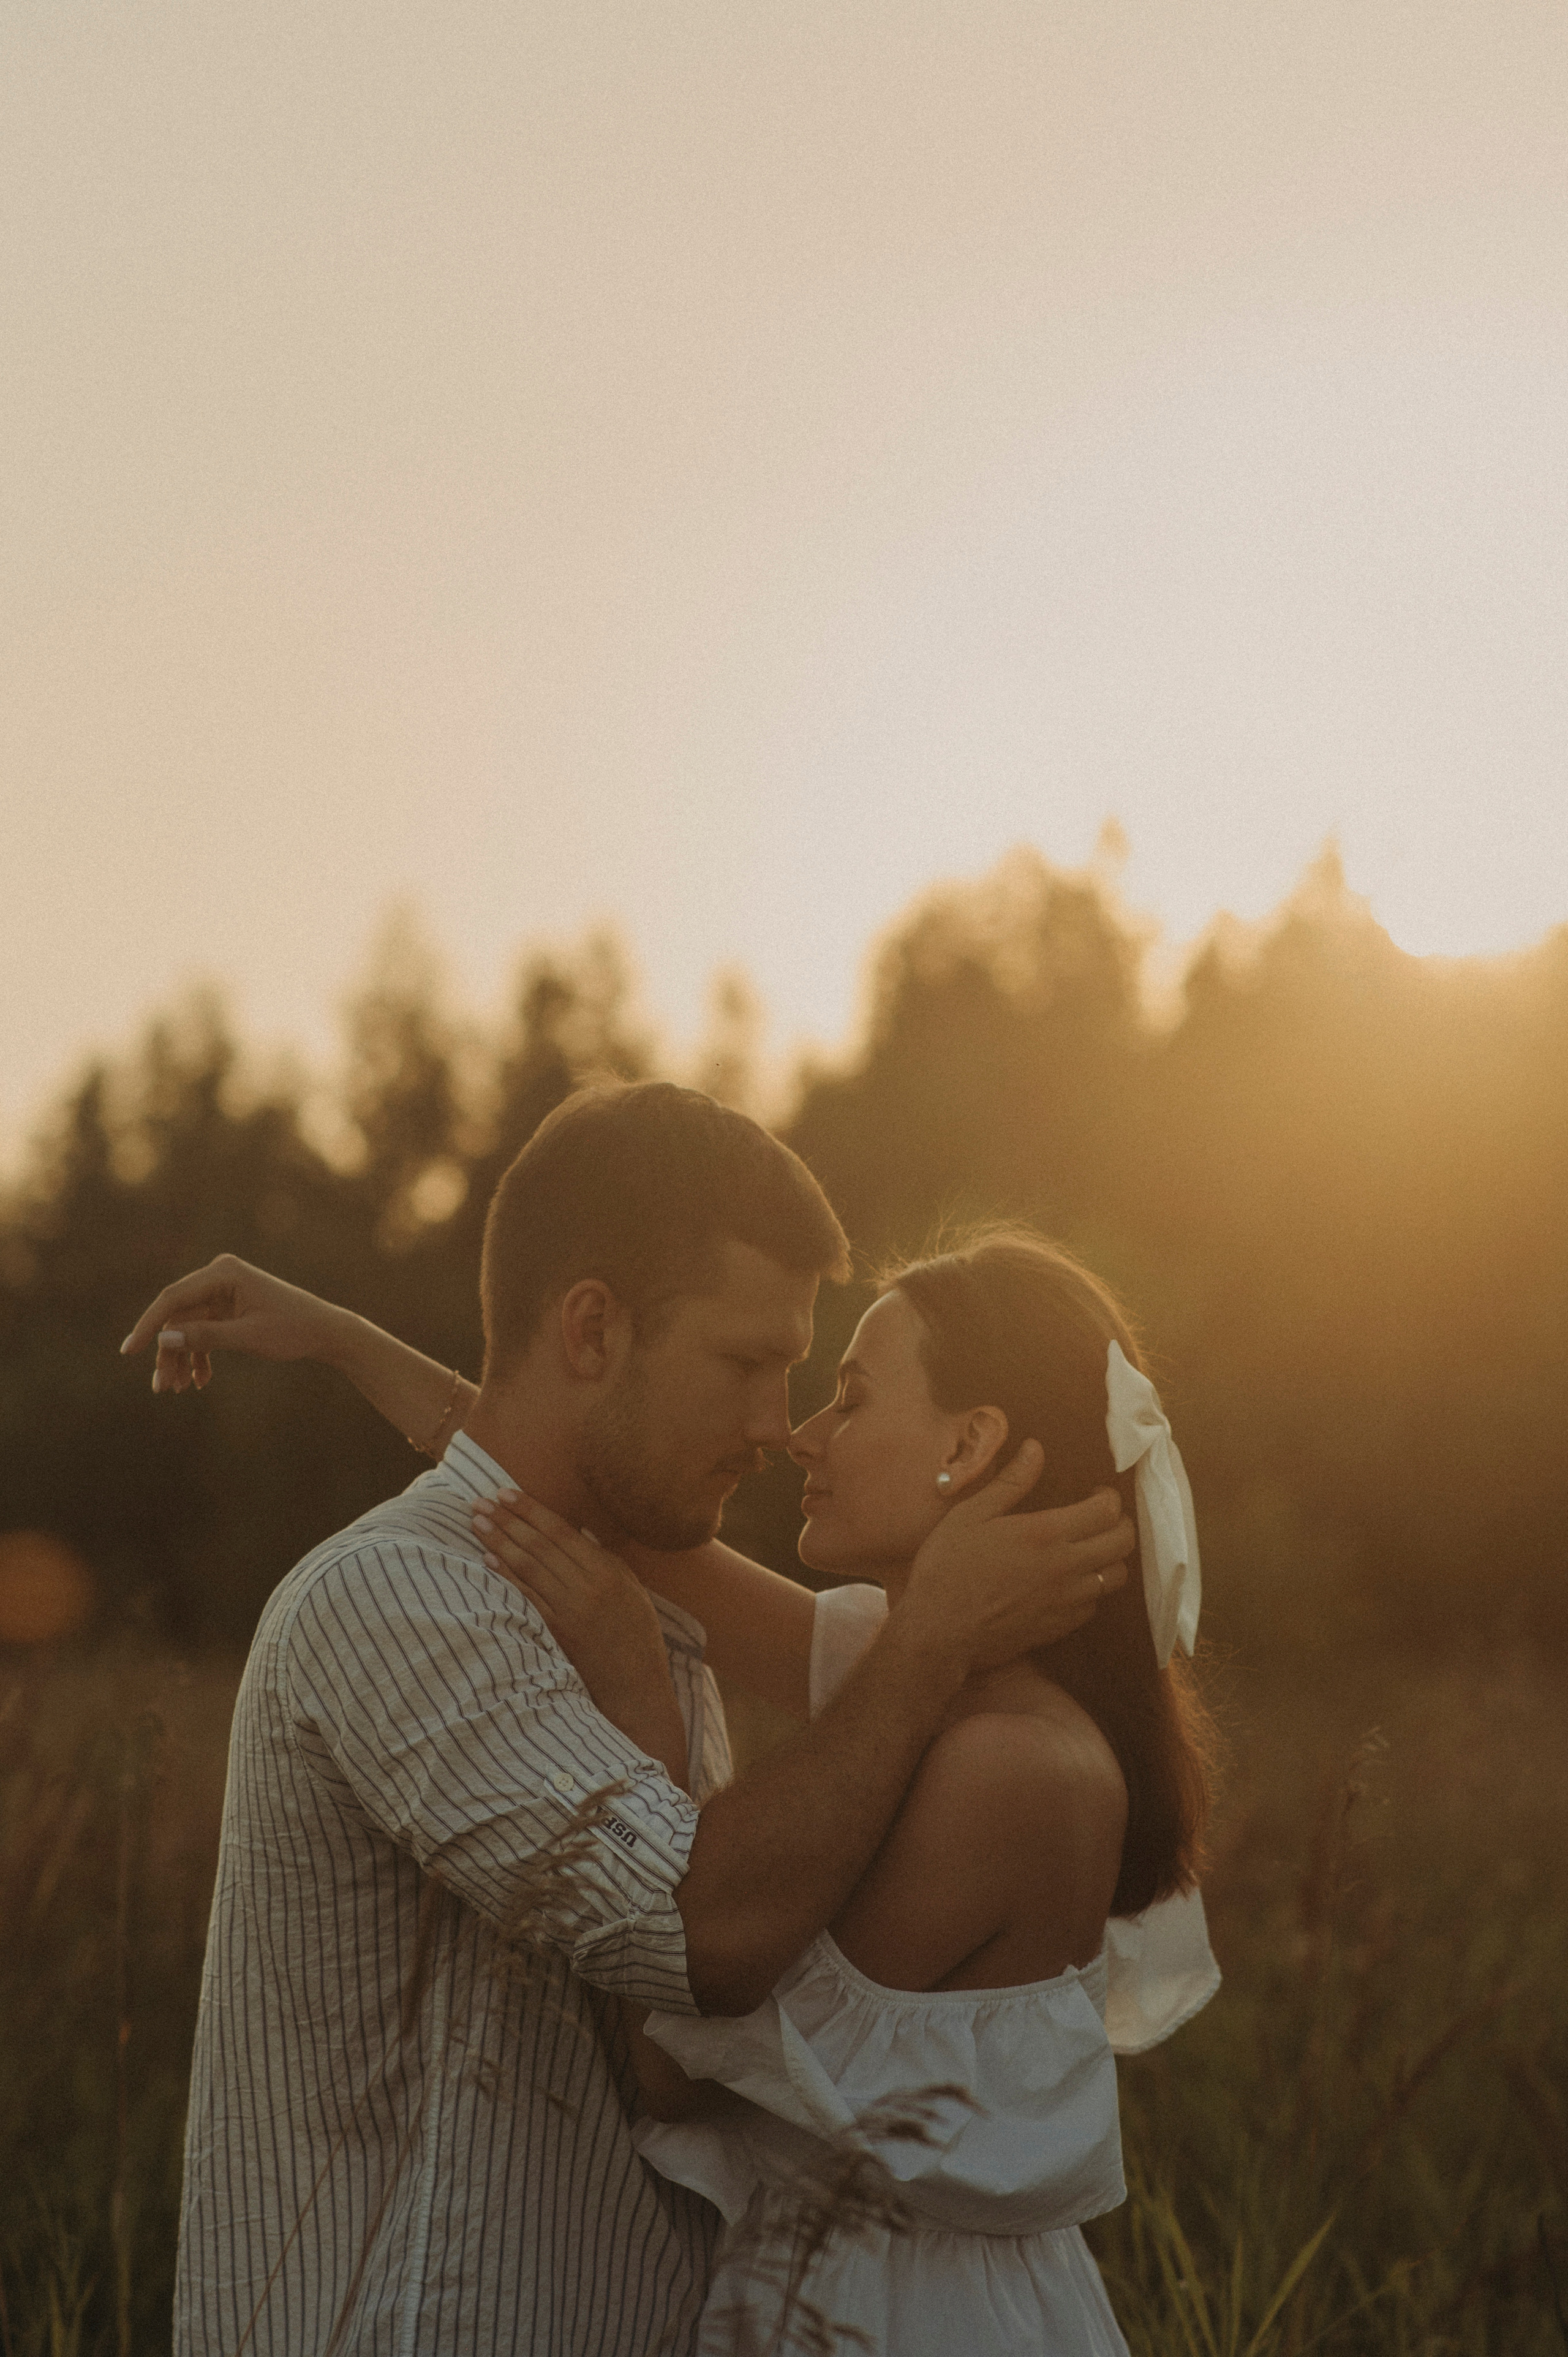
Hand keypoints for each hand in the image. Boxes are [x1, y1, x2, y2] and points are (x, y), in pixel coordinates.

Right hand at [119, 1254, 343, 1394]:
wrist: (325, 1331)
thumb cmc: (293, 1330)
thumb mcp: (249, 1337)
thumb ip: (206, 1337)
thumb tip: (163, 1339)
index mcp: (224, 1272)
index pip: (173, 1299)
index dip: (148, 1325)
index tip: (128, 1352)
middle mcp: (219, 1276)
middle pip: (178, 1317)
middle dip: (169, 1353)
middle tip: (161, 1388)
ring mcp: (223, 1292)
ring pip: (187, 1328)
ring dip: (182, 1358)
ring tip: (178, 1389)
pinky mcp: (228, 1308)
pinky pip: (203, 1332)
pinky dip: (199, 1356)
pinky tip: (199, 1381)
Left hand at [473, 1489, 689, 1790]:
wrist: (636, 1687)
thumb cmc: (637, 1635)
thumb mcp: (631, 1589)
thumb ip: (605, 1559)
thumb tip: (580, 1531)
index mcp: (608, 1571)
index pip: (561, 1531)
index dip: (531, 1510)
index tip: (506, 1492)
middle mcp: (588, 1587)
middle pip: (540, 1545)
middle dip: (508, 1520)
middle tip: (480, 1502)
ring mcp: (571, 1611)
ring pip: (529, 1568)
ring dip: (500, 1542)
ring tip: (478, 1522)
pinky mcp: (557, 1634)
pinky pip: (527, 1599)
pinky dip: (506, 1577)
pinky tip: (488, 1560)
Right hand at [900, 1441, 1134, 1673]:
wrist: (938, 1633)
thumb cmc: (948, 1569)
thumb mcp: (971, 1515)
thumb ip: (1010, 1482)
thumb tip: (1035, 1449)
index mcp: (1045, 1534)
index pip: (1106, 1511)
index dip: (1109, 1497)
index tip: (1096, 1492)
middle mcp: (1065, 1568)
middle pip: (1123, 1543)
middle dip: (1121, 1523)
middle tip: (1103, 1517)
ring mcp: (1066, 1601)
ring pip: (1116, 1577)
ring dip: (1111, 1558)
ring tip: (1092, 1548)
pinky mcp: (1059, 1627)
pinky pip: (1094, 1606)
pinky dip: (1093, 1589)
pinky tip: (1071, 1581)